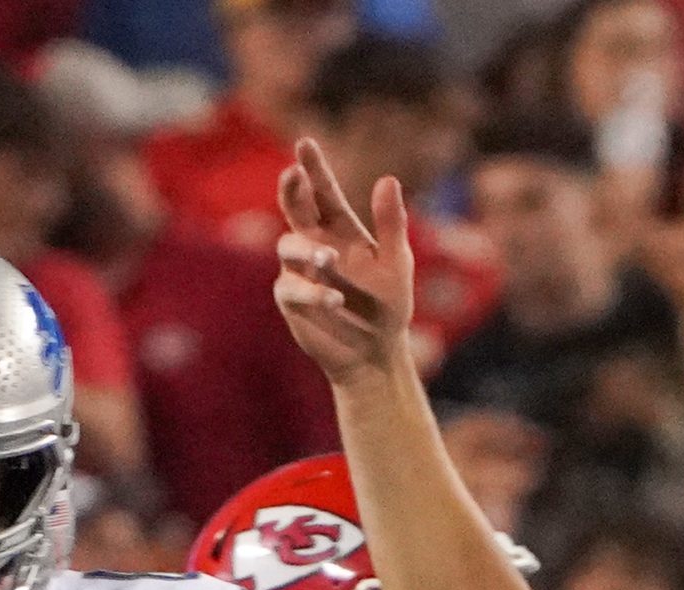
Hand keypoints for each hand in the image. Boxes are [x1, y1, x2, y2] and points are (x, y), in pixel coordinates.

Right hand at [274, 137, 415, 385]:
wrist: (377, 352)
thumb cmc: (389, 305)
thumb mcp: (396, 263)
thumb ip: (391, 224)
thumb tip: (387, 179)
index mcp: (342, 230)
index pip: (323, 192)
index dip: (314, 168)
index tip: (305, 143)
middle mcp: (316, 244)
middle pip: (295, 208)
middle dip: (291, 190)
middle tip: (292, 174)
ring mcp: (300, 271)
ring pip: (287, 247)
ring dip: (305, 250)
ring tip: (327, 258)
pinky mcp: (293, 299)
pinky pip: (292, 288)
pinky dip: (312, 291)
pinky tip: (334, 299)